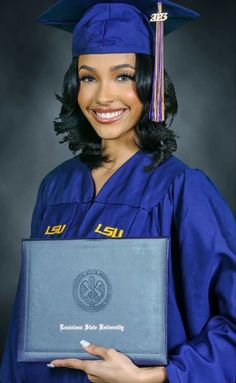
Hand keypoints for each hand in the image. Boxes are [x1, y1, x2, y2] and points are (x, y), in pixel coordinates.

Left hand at [48, 341, 167, 382]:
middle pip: (85, 364)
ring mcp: (98, 380)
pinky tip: (113, 364)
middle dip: (89, 358)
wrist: (136, 381)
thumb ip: (96, 349)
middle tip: (96, 351)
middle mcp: (92, 375)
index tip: (51, 362)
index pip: (73, 363)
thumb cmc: (123, 367)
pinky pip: (99, 372)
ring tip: (110, 357)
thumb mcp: (110, 353)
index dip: (61, 362)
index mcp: (90, 367)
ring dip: (97, 362)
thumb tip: (83, 344)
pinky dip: (102, 367)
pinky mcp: (104, 382)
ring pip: (92, 368)